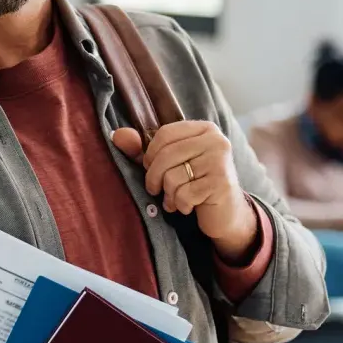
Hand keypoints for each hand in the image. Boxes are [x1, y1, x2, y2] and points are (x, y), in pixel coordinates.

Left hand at [113, 122, 257, 259]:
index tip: (149, 167)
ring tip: (175, 198)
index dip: (150, 153)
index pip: (165, 133)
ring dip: (168, 194)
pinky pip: (184, 195)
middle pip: (167, 155)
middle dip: (154, 177)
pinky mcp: (221, 184)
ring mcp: (221, 162)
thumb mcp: (168, 164)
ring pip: (173, 177)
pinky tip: (187, 206)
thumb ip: (141, 149)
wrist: (225, 212)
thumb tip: (117, 135)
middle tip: (156, 189)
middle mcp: (217, 141)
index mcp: (204, 129)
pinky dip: (180, 205)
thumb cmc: (193, 183)